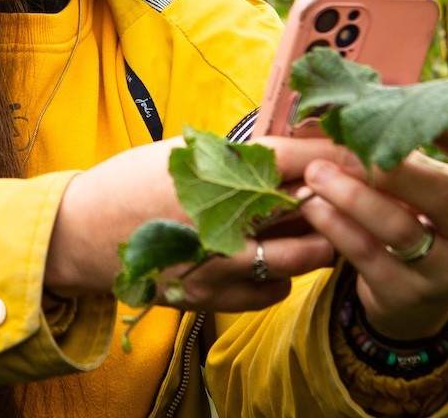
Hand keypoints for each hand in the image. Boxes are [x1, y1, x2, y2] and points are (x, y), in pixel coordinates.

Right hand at [46, 135, 348, 312]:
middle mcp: (222, 220)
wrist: (82, 233)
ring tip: (324, 224)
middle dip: (339, 200)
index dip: (334, 155)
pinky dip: (285, 273)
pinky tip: (277, 257)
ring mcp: (220, 264)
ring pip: (303, 255)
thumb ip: (239, 157)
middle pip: (310, 209)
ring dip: (320, 238)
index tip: (366, 151)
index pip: (292, 158)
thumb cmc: (132, 182)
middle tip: (358, 191)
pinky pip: (275, 289)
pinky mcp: (213, 296)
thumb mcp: (184, 154)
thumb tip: (299, 153)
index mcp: (213, 172)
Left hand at [298, 119, 447, 339]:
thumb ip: (409, 154)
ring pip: (398, 228)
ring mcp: (446, 271)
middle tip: (354, 143)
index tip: (427, 109)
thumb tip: (355, 111)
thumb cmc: (423, 221)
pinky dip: (336, 226)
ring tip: (316, 173)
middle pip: (441, 197)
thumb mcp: (431, 189)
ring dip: (352, 196)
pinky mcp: (407, 294)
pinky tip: (312, 206)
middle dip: (394, 168)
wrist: (418, 302)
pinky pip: (367, 255)